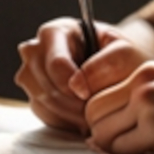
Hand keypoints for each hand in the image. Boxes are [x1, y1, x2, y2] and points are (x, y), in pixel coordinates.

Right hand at [13, 17, 141, 132]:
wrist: (115, 67)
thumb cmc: (119, 55)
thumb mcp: (123, 51)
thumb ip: (106, 63)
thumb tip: (77, 85)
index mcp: (54, 32)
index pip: (56, 63)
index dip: (72, 84)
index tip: (89, 95)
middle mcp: (35, 51)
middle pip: (45, 85)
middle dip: (72, 103)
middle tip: (94, 111)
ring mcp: (30, 74)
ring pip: (42, 101)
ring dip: (69, 115)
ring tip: (91, 116)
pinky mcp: (34, 95)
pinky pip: (43, 114)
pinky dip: (64, 121)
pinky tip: (82, 119)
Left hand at [83, 61, 153, 153]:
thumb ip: (144, 106)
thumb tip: (101, 136)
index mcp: (148, 71)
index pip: (99, 97)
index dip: (106, 121)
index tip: (122, 137)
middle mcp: (142, 81)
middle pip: (93, 114)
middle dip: (105, 136)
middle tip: (131, 150)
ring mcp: (147, 101)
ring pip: (101, 134)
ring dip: (118, 150)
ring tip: (147, 153)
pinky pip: (122, 151)